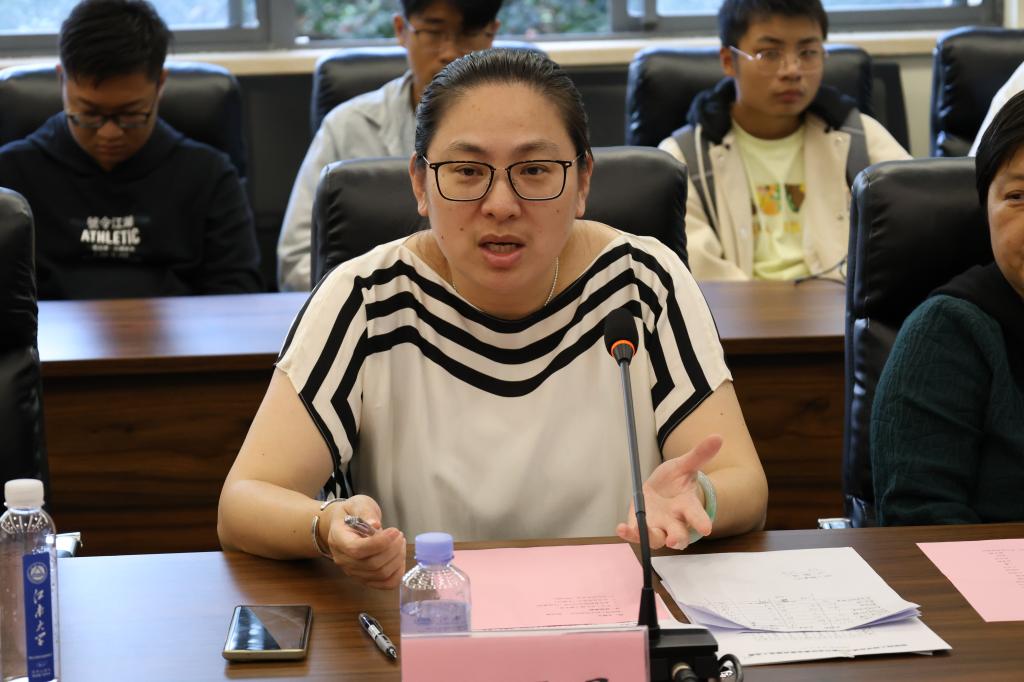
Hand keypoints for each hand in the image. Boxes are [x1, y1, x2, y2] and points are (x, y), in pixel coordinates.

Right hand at [325, 495, 405, 588]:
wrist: (343, 525)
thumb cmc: (351, 513)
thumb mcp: (357, 504)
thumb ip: (365, 512)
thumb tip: (375, 524)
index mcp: (338, 540)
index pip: (357, 549)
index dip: (379, 543)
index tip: (394, 531)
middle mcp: (343, 560)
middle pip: (372, 564)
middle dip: (393, 549)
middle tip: (399, 535)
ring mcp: (353, 572)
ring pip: (380, 574)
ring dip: (397, 559)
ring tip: (399, 543)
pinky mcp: (364, 578)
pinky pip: (384, 584)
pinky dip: (397, 573)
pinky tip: (400, 558)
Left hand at [616, 434, 721, 550]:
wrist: (661, 489)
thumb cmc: (676, 480)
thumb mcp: (685, 465)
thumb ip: (699, 455)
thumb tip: (717, 437)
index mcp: (688, 506)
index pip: (697, 516)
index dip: (701, 522)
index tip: (706, 529)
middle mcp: (675, 521)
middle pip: (679, 535)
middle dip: (677, 539)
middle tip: (674, 541)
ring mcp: (658, 526)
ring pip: (657, 538)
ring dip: (650, 538)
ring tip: (640, 532)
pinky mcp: (641, 527)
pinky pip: (636, 534)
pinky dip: (629, 533)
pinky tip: (621, 528)